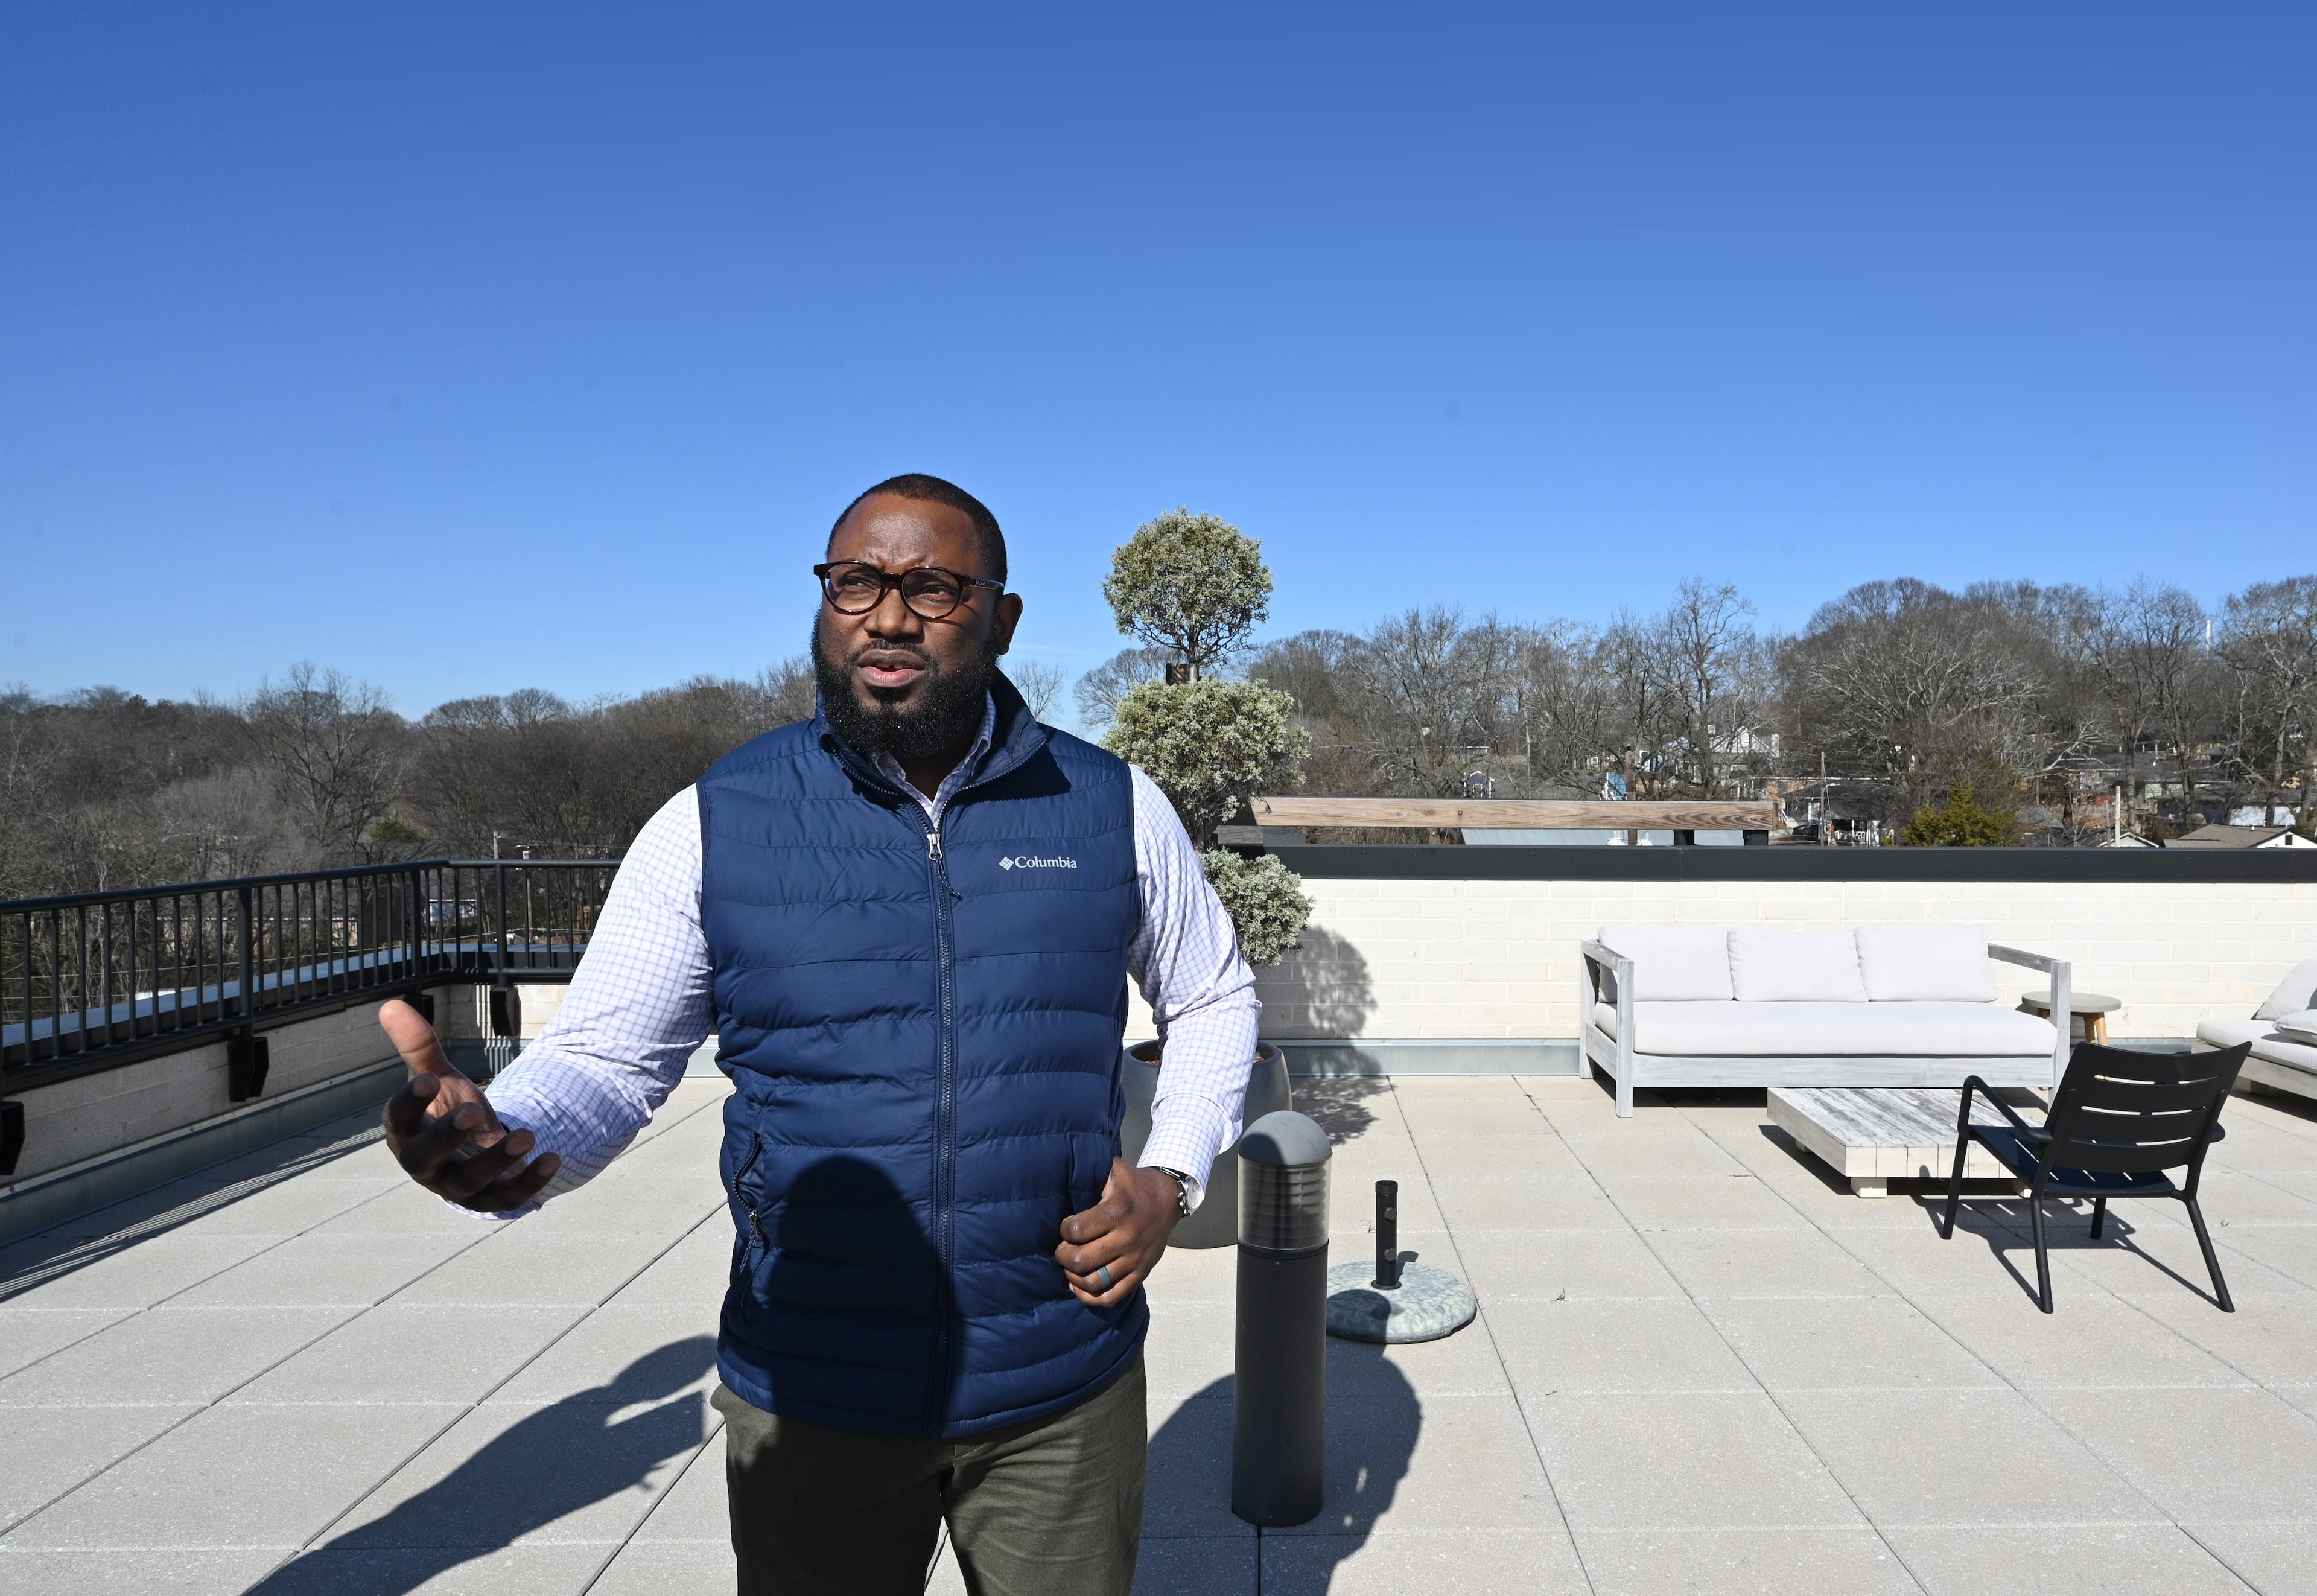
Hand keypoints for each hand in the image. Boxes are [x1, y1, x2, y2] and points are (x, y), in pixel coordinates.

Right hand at [377, 998, 560, 1212]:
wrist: (473, 1150)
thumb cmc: (446, 1110)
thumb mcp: (438, 1078)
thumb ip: (419, 1047)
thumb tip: (390, 1004)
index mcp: (406, 1132)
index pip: (398, 1121)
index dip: (408, 1103)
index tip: (429, 1080)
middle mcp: (425, 1164)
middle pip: (424, 1159)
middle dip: (446, 1137)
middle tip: (472, 1113)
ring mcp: (456, 1186)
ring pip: (468, 1184)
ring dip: (496, 1161)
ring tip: (527, 1135)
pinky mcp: (488, 1199)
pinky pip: (506, 1199)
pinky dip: (529, 1183)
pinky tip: (552, 1158)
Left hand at [1056, 1159, 1181, 1307]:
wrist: (1169, 1198)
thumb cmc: (1134, 1184)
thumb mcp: (1114, 1171)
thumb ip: (1090, 1172)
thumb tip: (1061, 1172)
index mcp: (1118, 1211)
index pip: (1076, 1230)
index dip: (1064, 1229)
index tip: (1066, 1226)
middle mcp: (1127, 1238)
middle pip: (1081, 1260)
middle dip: (1063, 1255)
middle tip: (1063, 1248)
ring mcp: (1135, 1260)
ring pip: (1093, 1282)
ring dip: (1073, 1277)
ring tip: (1071, 1266)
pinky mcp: (1141, 1274)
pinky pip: (1111, 1297)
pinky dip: (1090, 1297)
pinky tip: (1079, 1287)